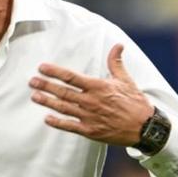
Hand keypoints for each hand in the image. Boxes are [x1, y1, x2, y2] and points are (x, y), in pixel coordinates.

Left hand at [29, 44, 152, 145]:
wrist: (145, 128)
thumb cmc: (135, 102)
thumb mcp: (126, 80)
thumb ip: (116, 63)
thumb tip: (118, 45)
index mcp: (98, 87)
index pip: (71, 77)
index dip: (55, 72)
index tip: (41, 67)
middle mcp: (91, 101)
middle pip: (63, 92)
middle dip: (45, 86)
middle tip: (32, 81)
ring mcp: (89, 117)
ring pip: (63, 108)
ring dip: (47, 102)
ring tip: (34, 96)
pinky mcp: (91, 131)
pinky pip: (70, 126)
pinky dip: (58, 123)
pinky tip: (47, 118)